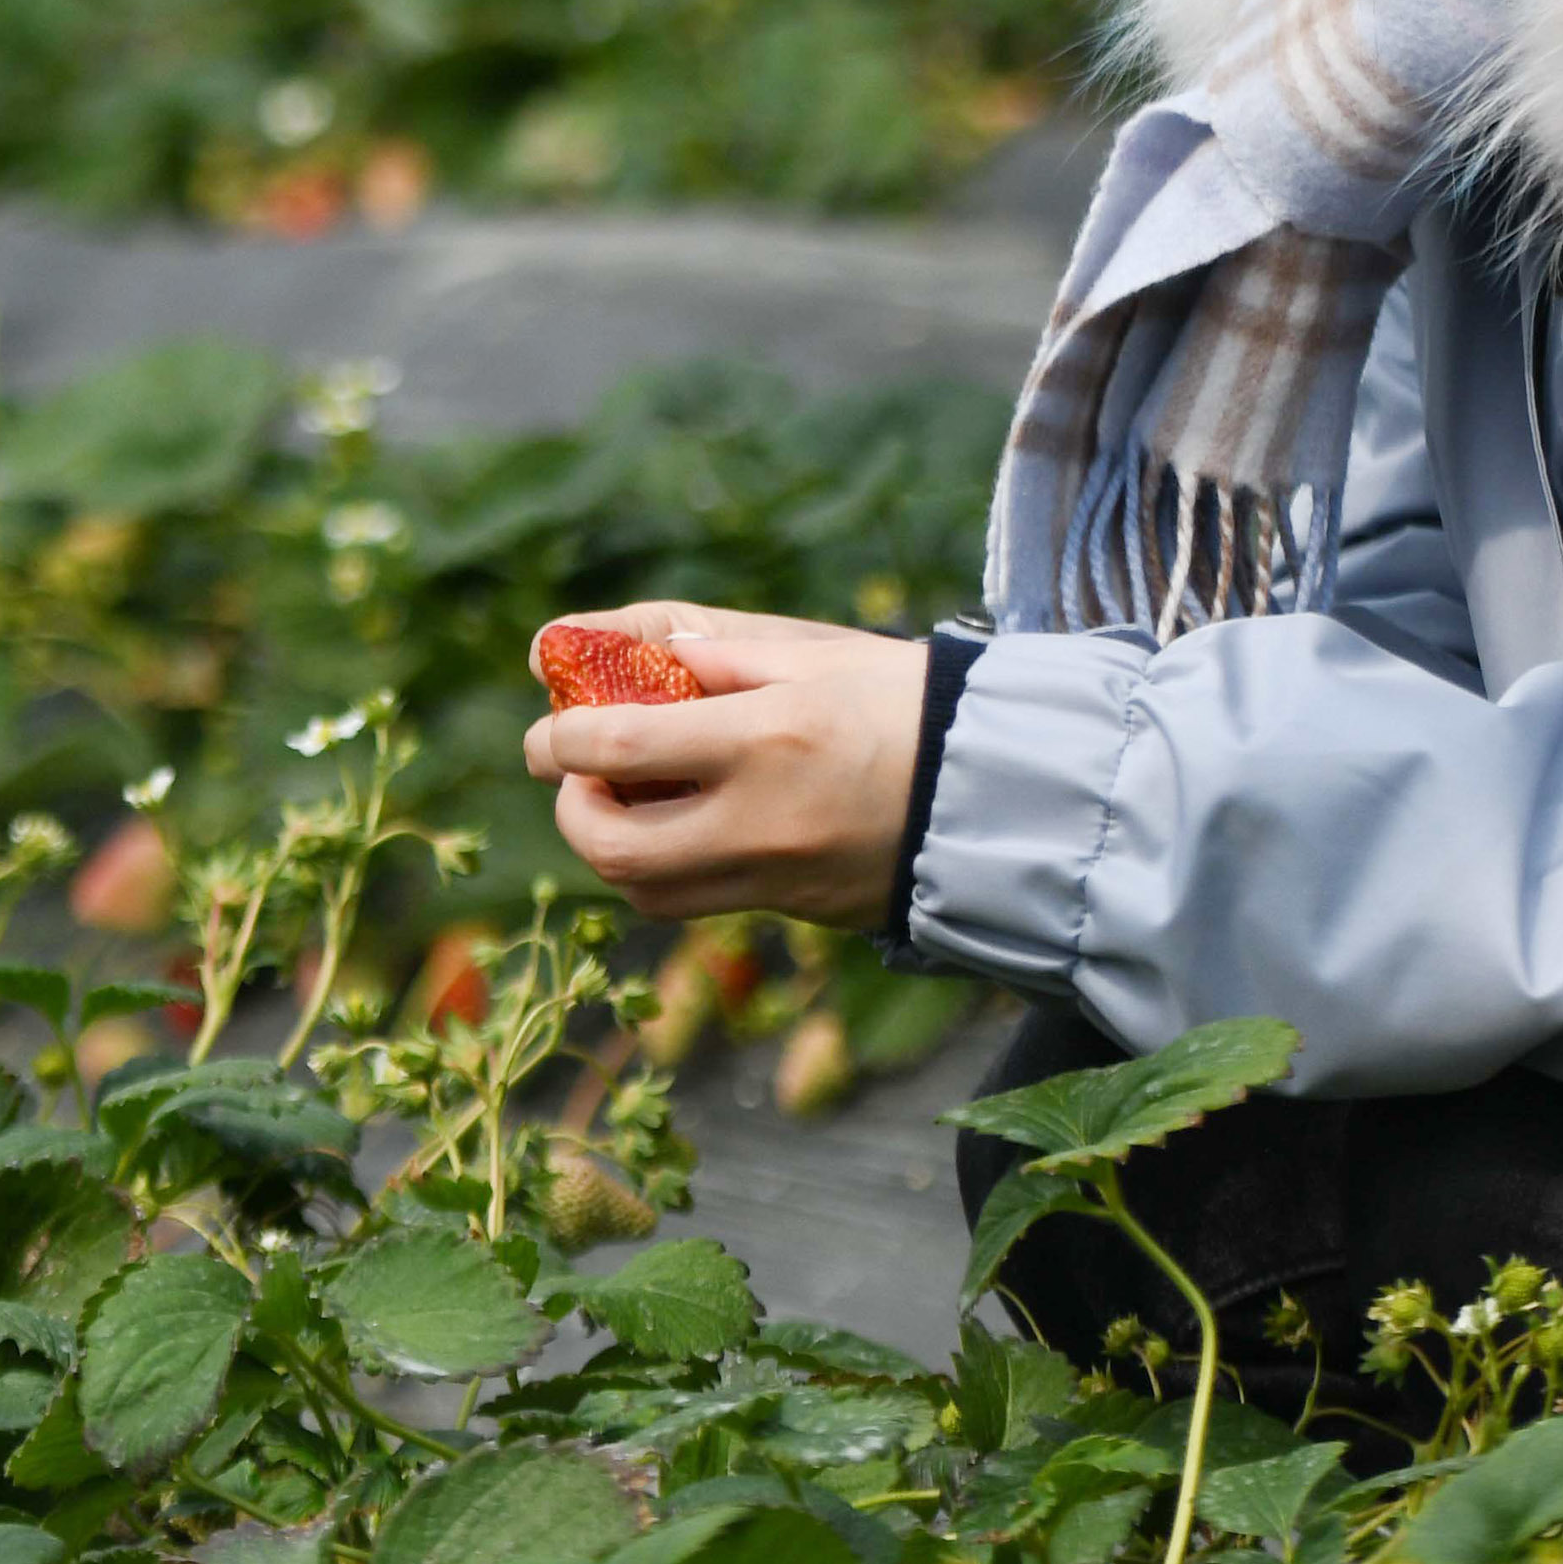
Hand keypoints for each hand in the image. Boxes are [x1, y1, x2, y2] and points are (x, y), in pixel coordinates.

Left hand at [521, 599, 927, 931]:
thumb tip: (634, 653)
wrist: (1008, 793)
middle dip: (572, 811)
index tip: (553, 729)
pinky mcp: (797, 909)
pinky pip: (702, 901)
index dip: (562, 740)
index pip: (617, 749)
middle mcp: (758, 821)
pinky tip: (686, 822)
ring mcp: (777, 877)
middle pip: (612, 849)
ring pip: (647, 892)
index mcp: (762, 740)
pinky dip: (668, 869)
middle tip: (581, 774)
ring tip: (630, 797)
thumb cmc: (912, 703)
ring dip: (613, 849)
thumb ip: (719, 656)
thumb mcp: (818, 655)